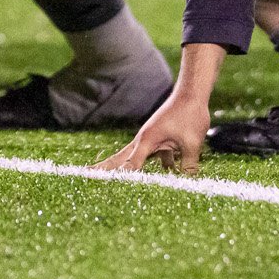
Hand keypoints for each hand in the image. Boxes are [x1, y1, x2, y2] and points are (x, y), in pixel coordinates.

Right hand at [96, 43, 221, 175]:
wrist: (192, 93)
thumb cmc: (189, 115)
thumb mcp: (192, 144)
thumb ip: (188, 166)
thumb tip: (187, 182)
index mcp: (147, 141)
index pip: (130, 164)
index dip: (120, 176)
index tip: (106, 185)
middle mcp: (144, 140)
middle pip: (120, 158)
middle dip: (104, 167)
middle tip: (86, 174)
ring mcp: (152, 140)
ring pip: (135, 158)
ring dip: (124, 168)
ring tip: (110, 178)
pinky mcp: (161, 140)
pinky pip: (155, 157)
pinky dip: (157, 168)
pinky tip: (163, 176)